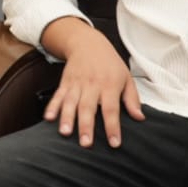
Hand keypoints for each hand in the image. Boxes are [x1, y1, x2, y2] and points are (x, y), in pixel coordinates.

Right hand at [42, 22, 143, 147]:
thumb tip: (139, 117)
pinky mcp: (65, 82)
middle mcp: (92, 85)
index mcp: (109, 85)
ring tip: (65, 133)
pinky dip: (52, 106)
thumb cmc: (110, 63)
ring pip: (71, 103)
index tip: (114, 143)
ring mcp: (76, 84)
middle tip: (86, 143)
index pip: (111, 109)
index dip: (112, 127)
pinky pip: (58, 95)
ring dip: (67, 118)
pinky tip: (48, 118)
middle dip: (86, 126)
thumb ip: (132, 99)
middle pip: (88, 108)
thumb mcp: (126, 77)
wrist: (88, 43)